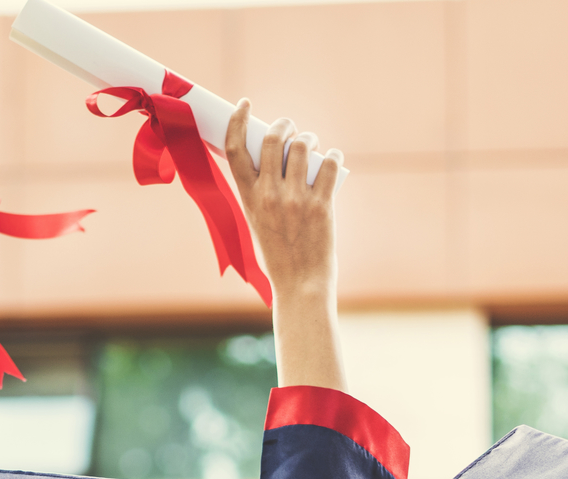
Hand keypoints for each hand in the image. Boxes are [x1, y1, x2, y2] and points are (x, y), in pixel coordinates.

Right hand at [224, 100, 342, 301]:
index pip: (235, 149)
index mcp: (248, 198)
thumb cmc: (278, 254)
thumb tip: (272, 157)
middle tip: (290, 127)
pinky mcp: (321, 205)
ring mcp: (296, 199)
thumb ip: (259, 191)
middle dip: (284, 124)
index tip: (246, 105)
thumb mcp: (256, 221)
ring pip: (303, 146)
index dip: (238, 120)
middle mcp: (270, 195)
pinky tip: (331, 157)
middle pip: (274, 139)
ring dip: (309, 138)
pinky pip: (328, 163)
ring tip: (311, 145)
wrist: (300, 284)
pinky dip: (332, 155)